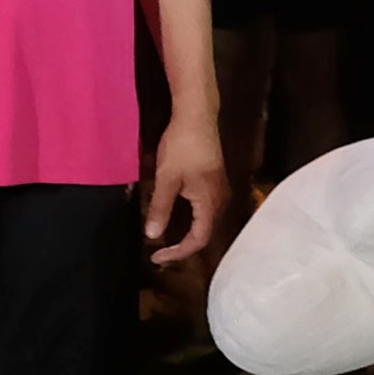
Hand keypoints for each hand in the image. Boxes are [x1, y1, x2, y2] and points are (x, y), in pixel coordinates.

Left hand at [146, 114, 232, 266]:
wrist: (197, 117)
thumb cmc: (182, 147)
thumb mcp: (166, 179)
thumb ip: (160, 209)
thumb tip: (152, 236)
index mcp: (211, 204)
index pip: (198, 240)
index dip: (178, 252)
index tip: (156, 257)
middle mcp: (221, 201)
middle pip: (205, 234)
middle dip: (183, 246)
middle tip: (160, 253)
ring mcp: (220, 191)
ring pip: (206, 222)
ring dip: (187, 234)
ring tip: (167, 240)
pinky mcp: (216, 182)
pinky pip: (206, 210)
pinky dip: (192, 220)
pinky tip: (178, 218)